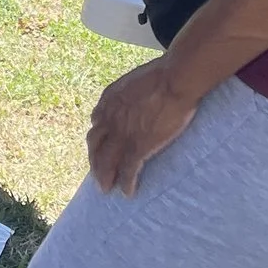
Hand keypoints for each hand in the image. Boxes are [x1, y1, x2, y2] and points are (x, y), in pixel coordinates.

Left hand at [85, 58, 201, 195]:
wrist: (173, 80)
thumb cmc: (162, 75)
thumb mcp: (135, 80)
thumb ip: (128, 92)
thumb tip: (133, 96)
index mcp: (109, 101)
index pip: (96, 125)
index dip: (96, 139)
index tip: (99, 147)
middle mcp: (110, 119)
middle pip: (95, 146)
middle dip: (94, 162)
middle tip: (97, 175)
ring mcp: (123, 134)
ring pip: (106, 161)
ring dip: (104, 177)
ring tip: (106, 189)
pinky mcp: (139, 146)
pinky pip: (128, 170)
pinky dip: (126, 183)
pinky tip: (127, 192)